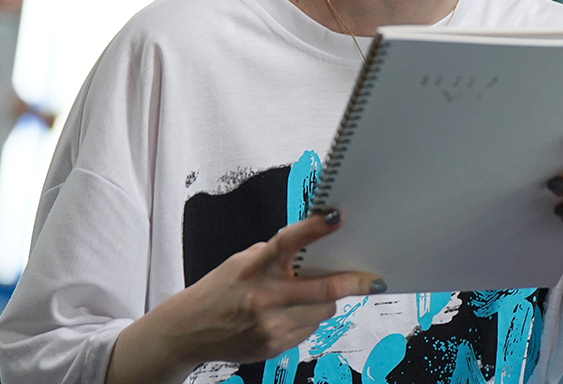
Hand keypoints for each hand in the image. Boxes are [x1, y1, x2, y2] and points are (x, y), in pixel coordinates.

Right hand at [107, 210, 383, 381]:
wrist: (189, 331)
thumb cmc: (221, 288)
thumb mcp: (243, 262)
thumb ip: (277, 255)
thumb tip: (317, 247)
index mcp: (256, 267)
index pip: (288, 242)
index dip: (315, 228)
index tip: (338, 217)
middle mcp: (264, 296)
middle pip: (322, 290)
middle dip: (352, 283)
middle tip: (373, 279)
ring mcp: (269, 325)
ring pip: (322, 311)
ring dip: (328, 301)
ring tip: (319, 293)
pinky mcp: (273, 346)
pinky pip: (309, 330)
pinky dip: (310, 319)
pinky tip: (295, 313)